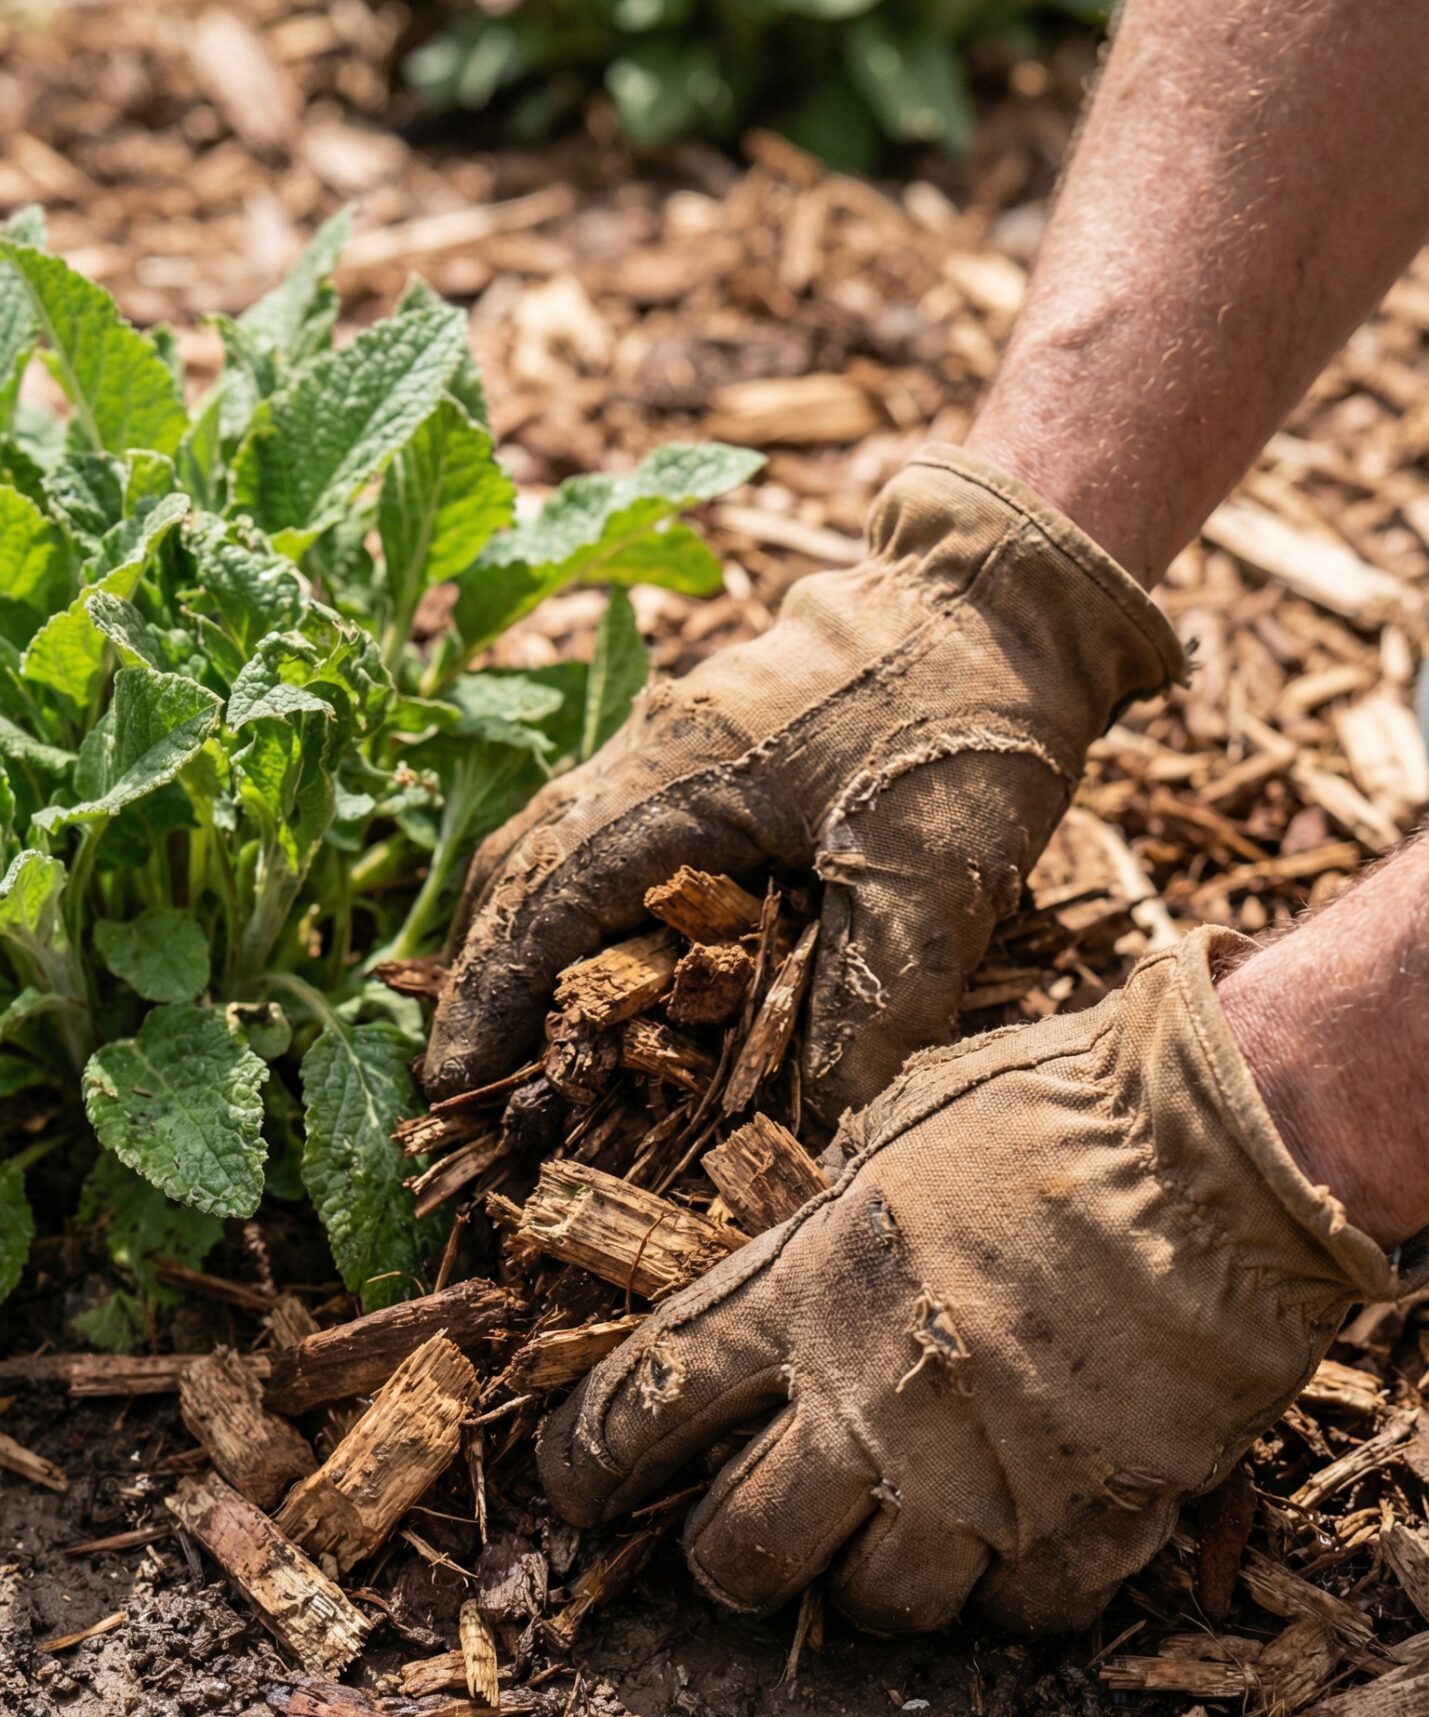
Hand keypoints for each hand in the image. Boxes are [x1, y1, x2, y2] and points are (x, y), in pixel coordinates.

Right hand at [424, 451, 1180, 1122]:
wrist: (1008, 595)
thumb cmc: (969, 719)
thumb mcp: (936, 880)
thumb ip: (879, 1007)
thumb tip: (834, 1122)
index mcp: (672, 781)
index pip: (540, 906)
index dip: (492, 1004)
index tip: (455, 1089)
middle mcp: (646, 756)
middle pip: (519, 873)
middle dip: (488, 979)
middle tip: (475, 1081)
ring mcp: (673, 745)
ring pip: (557, 847)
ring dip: (530, 939)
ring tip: (528, 1036)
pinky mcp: (712, 750)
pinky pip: (609, 832)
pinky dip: (587, 904)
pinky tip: (619, 962)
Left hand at [540, 931, 1397, 1634]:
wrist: (1225, 1154)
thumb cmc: (1060, 1105)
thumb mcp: (897, 1127)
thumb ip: (832, 1212)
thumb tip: (808, 1239)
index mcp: (800, 1292)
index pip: (646, 1408)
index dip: (591, 1464)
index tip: (577, 1488)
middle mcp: (866, 1405)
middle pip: (740, 1553)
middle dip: (724, 1558)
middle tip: (742, 1537)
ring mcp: (976, 1482)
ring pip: (871, 1609)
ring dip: (866, 1584)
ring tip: (889, 1541)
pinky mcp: (1083, 1526)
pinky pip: (1014, 1615)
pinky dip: (1008, 1591)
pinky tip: (1017, 1537)